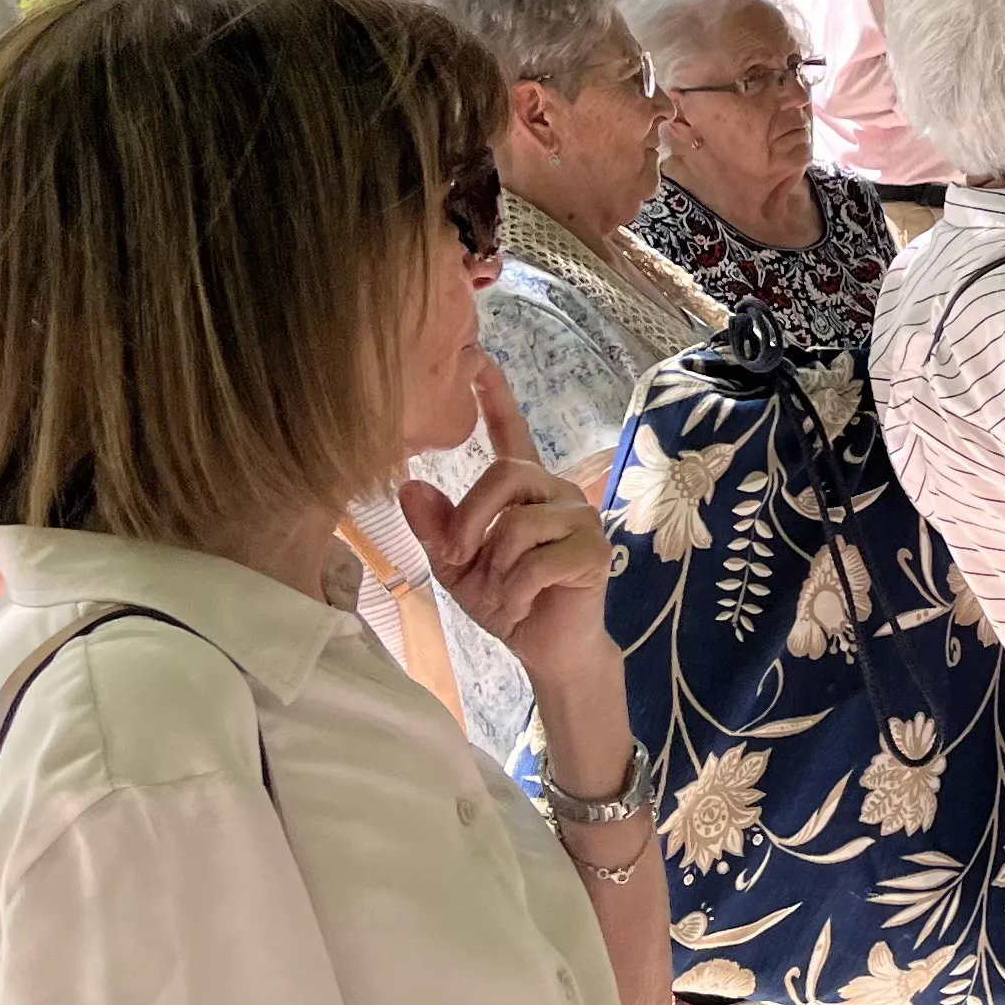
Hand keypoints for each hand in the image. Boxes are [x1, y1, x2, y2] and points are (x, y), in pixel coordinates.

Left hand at [400, 359, 617, 683]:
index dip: (494, 396)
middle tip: (458, 559)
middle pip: (504, 475)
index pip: (510, 433)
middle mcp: (557, 491)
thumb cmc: (506, 599)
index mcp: (523, 490)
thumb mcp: (457, 565)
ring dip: (495, 568)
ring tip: (500, 591)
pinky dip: (516, 590)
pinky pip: (539, 560)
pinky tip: (522, 603)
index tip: (477, 358)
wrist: (547, 647)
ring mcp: (581, 518)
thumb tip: (409, 486)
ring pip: (519, 524)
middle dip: (470, 520)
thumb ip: (435, 528)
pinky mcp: (596, 550)